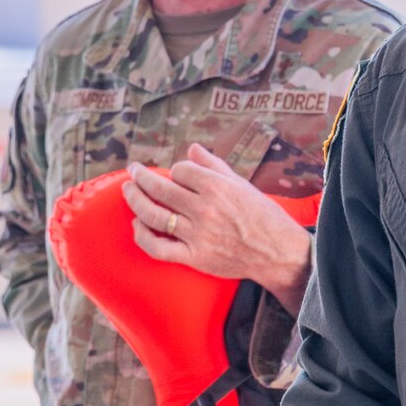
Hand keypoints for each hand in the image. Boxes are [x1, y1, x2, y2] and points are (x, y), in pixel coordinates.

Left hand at [124, 145, 311, 305]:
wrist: (277, 252)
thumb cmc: (261, 214)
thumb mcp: (240, 184)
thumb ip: (213, 165)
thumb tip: (191, 148)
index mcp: (217, 187)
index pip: (180, 170)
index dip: (175, 171)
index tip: (176, 175)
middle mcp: (205, 209)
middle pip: (160, 189)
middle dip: (141, 177)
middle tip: (132, 171)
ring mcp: (198, 235)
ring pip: (154, 215)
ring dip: (135, 200)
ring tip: (127, 190)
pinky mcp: (195, 257)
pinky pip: (159, 248)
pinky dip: (142, 235)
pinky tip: (137, 224)